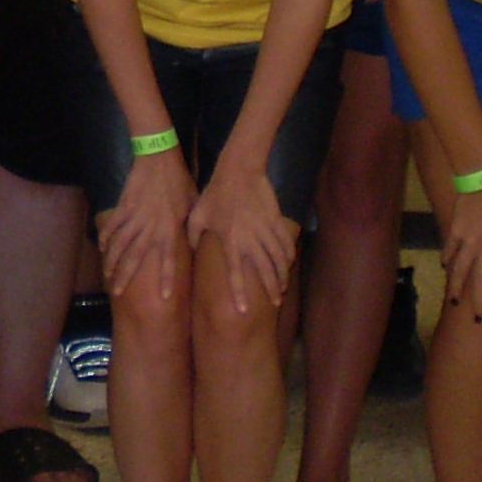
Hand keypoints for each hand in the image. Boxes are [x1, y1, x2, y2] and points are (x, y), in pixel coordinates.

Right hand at [96, 148, 196, 306]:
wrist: (159, 157)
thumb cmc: (180, 180)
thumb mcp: (192, 203)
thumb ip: (192, 226)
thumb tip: (194, 244)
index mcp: (170, 228)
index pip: (169, 259)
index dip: (167, 279)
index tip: (164, 298)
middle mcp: (150, 228)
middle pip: (134, 258)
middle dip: (124, 277)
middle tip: (116, 292)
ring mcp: (134, 217)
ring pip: (119, 245)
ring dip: (111, 261)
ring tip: (107, 275)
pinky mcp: (123, 207)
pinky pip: (112, 226)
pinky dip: (105, 237)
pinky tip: (102, 248)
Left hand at [186, 157, 296, 317]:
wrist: (240, 170)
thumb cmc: (215, 193)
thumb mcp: (198, 214)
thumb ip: (193, 236)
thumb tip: (192, 252)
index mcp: (230, 241)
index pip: (235, 273)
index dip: (239, 293)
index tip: (243, 311)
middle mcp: (250, 239)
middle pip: (264, 270)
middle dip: (272, 289)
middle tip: (276, 302)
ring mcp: (265, 230)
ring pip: (279, 259)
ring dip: (282, 275)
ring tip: (283, 287)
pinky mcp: (276, 220)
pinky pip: (285, 242)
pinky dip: (289, 254)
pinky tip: (289, 262)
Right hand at [437, 174, 481, 327]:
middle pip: (481, 283)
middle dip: (480, 303)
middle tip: (478, 320)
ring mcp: (468, 241)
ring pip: (460, 271)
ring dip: (458, 288)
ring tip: (456, 302)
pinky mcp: (456, 231)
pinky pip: (450, 250)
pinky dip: (447, 260)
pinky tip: (446, 269)